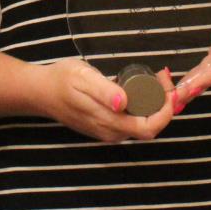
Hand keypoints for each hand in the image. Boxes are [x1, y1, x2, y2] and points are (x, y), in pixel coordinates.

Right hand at [34, 58, 175, 142]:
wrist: (39, 92)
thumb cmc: (61, 79)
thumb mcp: (82, 76)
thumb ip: (103, 90)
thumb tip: (123, 102)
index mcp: (108, 122)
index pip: (149, 127)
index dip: (165, 111)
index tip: (170, 87)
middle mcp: (111, 133)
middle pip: (150, 127)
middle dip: (164, 104)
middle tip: (164, 77)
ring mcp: (108, 132)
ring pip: (143, 124)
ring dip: (156, 104)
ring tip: (157, 79)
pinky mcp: (106, 127)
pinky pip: (133, 121)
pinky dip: (145, 106)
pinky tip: (143, 87)